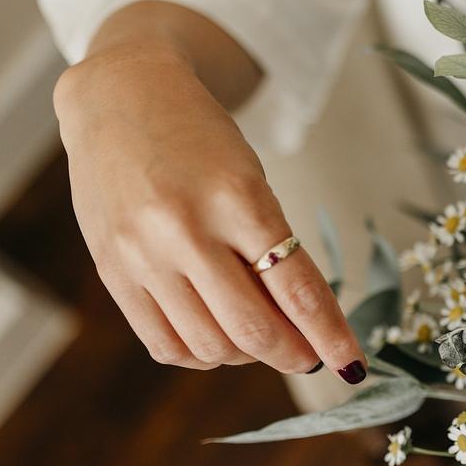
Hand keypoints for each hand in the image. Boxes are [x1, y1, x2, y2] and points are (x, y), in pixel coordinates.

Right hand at [53, 41, 366, 381]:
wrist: (120, 98)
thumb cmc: (202, 142)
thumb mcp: (251, 182)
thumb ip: (273, 251)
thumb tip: (306, 331)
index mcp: (237, 198)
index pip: (297, 289)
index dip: (331, 337)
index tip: (353, 368)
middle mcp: (185, 228)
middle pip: (254, 329)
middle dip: (292, 354)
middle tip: (308, 355)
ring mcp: (142, 254)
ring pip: (211, 345)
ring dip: (248, 355)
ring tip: (260, 336)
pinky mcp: (112, 271)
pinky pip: (166, 344)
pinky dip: (202, 356)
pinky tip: (217, 337)